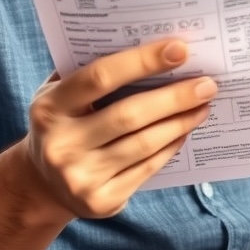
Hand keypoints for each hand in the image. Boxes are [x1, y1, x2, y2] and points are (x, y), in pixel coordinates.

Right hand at [22, 39, 216, 218]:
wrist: (43, 185)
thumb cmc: (62, 125)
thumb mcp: (61, 96)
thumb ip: (91, 71)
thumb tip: (152, 49)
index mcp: (49, 108)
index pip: (100, 77)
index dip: (143, 61)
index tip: (180, 49)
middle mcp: (62, 144)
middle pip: (130, 115)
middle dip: (175, 98)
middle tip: (207, 85)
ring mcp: (81, 176)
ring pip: (144, 144)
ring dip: (180, 123)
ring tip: (202, 106)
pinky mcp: (103, 200)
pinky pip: (148, 168)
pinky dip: (170, 146)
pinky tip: (185, 131)